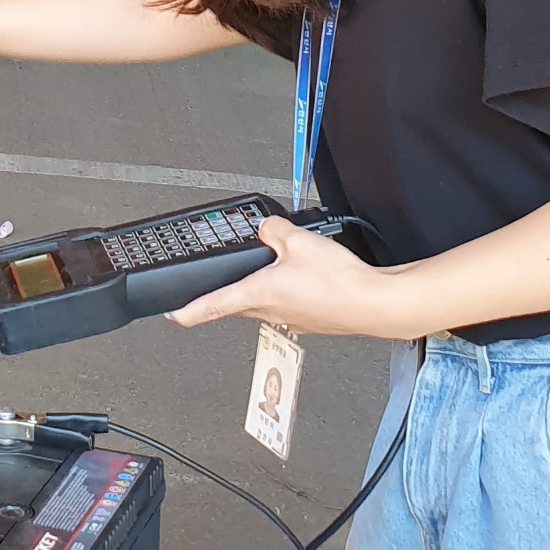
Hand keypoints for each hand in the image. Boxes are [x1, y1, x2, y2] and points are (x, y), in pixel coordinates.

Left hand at [168, 216, 402, 338]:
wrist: (376, 304)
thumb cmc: (340, 282)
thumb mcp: (298, 240)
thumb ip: (274, 229)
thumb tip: (267, 229)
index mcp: (257, 294)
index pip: (212, 305)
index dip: (188, 310)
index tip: (173, 315)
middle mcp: (271, 312)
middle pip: (235, 305)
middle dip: (224, 295)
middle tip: (214, 289)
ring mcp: (292, 320)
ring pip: (262, 306)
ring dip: (258, 291)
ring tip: (267, 273)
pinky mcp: (313, 321)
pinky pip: (288, 306)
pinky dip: (286, 293)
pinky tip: (301, 280)